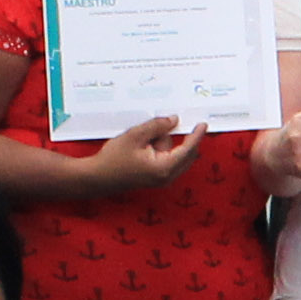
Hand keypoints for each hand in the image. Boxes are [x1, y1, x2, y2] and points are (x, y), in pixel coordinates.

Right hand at [82, 116, 201, 192]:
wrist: (97, 177)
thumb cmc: (114, 159)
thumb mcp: (135, 136)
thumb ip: (157, 126)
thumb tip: (174, 120)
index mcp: (164, 168)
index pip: (188, 150)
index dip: (196, 135)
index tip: (203, 124)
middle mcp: (166, 176)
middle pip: (184, 153)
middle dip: (176, 138)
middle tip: (166, 124)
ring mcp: (161, 178)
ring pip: (173, 154)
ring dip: (163, 143)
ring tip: (141, 140)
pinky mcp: (156, 177)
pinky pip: (165, 158)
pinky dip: (158, 148)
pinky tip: (141, 146)